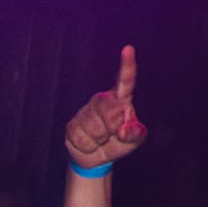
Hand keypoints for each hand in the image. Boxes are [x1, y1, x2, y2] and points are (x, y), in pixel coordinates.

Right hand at [63, 46, 147, 169]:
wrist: (97, 157)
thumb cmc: (119, 142)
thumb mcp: (134, 140)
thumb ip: (135, 134)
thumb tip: (123, 129)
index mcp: (119, 99)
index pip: (125, 82)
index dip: (127, 66)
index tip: (128, 49)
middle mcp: (101, 101)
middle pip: (109, 111)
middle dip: (113, 127)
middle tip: (113, 134)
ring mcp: (85, 112)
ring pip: (96, 129)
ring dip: (101, 141)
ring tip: (101, 140)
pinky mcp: (72, 126)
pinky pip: (83, 140)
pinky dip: (89, 148)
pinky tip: (90, 144)